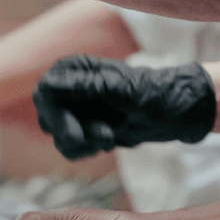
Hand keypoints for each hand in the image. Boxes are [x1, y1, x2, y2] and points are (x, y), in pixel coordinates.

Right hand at [34, 56, 215, 158]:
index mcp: (74, 69)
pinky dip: (87, 151)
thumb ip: (86, 87)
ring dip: (85, 144)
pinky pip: (71, 148)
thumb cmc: (152, 94)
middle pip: (48, 119)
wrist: (174, 114)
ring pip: (59, 138)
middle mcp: (69, 88)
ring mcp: (75, 110)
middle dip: (73, 133)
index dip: (55, 117)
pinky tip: (109, 142)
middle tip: (105, 136)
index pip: (45, 93)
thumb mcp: (120, 89)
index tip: (75, 135)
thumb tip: (49, 86)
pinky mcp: (84, 129)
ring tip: (111, 136)